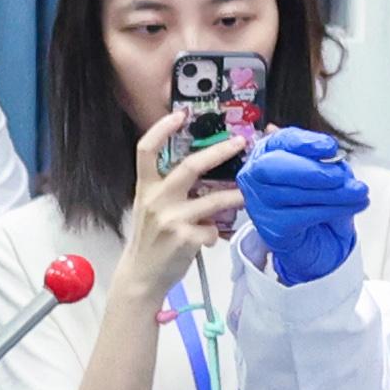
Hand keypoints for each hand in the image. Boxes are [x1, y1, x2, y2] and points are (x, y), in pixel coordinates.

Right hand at [122, 107, 250, 299]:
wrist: (142, 275)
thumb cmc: (152, 239)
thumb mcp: (152, 208)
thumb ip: (170, 189)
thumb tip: (204, 171)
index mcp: (146, 187)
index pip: (145, 150)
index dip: (161, 129)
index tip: (180, 114)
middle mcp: (156, 200)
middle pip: (189, 167)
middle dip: (219, 152)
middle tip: (240, 143)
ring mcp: (170, 219)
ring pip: (212, 200)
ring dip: (235, 196)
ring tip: (247, 194)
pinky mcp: (184, 239)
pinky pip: (212, 228)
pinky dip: (215, 232)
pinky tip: (211, 237)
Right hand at [238, 130, 368, 285]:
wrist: (319, 239)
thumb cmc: (317, 199)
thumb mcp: (327, 173)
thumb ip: (328, 163)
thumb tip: (335, 162)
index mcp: (269, 153)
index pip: (280, 141)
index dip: (305, 143)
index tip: (330, 147)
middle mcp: (256, 177)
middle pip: (274, 167)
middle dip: (311, 170)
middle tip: (341, 176)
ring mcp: (260, 204)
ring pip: (294, 194)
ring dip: (333, 193)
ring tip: (359, 192)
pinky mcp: (272, 228)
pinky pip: (303, 216)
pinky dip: (333, 210)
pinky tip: (353, 205)